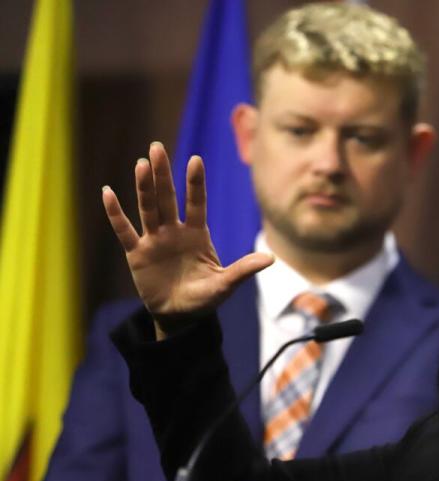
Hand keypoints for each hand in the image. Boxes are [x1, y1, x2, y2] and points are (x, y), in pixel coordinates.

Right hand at [103, 142, 272, 338]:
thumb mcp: (225, 284)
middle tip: (156, 147)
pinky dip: (115, 214)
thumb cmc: (205, 298)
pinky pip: (124, 231)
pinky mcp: (137, 254)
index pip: (197, 203)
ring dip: (143, 188)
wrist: (180, 317)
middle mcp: (174, 231)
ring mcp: (154, 240)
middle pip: (167, 198)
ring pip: (148, 209)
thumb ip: (244, 270)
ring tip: (140, 164)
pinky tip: (108, 193)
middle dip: (163, 174)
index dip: (195, 183)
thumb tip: (271, 259)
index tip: (195, 159)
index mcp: (197, 234)